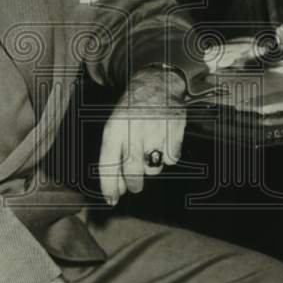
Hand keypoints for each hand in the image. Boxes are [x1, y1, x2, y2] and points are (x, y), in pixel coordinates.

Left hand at [98, 67, 186, 205]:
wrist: (155, 82)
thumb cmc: (131, 111)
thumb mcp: (115, 127)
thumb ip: (113, 158)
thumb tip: (116, 192)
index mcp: (114, 129)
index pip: (108, 165)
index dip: (109, 186)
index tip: (111, 200)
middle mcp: (133, 129)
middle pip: (133, 172)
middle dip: (133, 185)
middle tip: (135, 186)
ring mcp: (155, 129)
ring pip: (154, 168)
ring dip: (151, 167)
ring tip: (149, 150)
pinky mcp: (175, 129)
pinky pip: (172, 158)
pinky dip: (168, 155)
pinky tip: (163, 139)